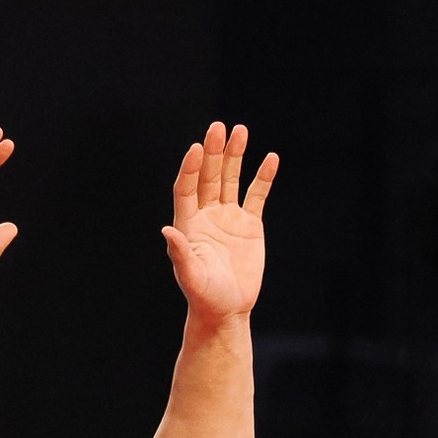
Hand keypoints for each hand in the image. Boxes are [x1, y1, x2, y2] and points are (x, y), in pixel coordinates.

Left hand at [161, 121, 277, 322]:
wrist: (228, 310)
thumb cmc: (205, 296)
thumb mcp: (191, 277)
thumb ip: (180, 253)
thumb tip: (167, 230)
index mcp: (189, 224)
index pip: (187, 189)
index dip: (191, 169)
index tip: (197, 148)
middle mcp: (207, 215)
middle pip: (209, 177)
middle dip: (213, 152)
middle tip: (218, 127)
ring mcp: (228, 217)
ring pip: (231, 179)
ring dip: (235, 155)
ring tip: (240, 130)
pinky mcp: (249, 224)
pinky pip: (256, 195)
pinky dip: (263, 177)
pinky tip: (270, 158)